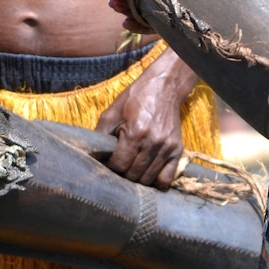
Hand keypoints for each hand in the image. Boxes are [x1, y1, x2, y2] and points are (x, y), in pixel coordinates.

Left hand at [94, 52, 194, 188]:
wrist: (164, 87)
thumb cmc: (135, 98)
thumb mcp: (112, 112)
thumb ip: (100, 134)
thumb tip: (91, 154)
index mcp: (135, 132)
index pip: (119, 164)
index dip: (110, 166)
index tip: (107, 162)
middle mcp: (153, 142)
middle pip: (133, 174)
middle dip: (122, 173)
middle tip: (119, 165)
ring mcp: (167, 147)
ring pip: (148, 179)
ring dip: (137, 178)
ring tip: (131, 168)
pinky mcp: (177, 150)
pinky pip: (167, 178)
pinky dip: (156, 180)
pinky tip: (148, 172)